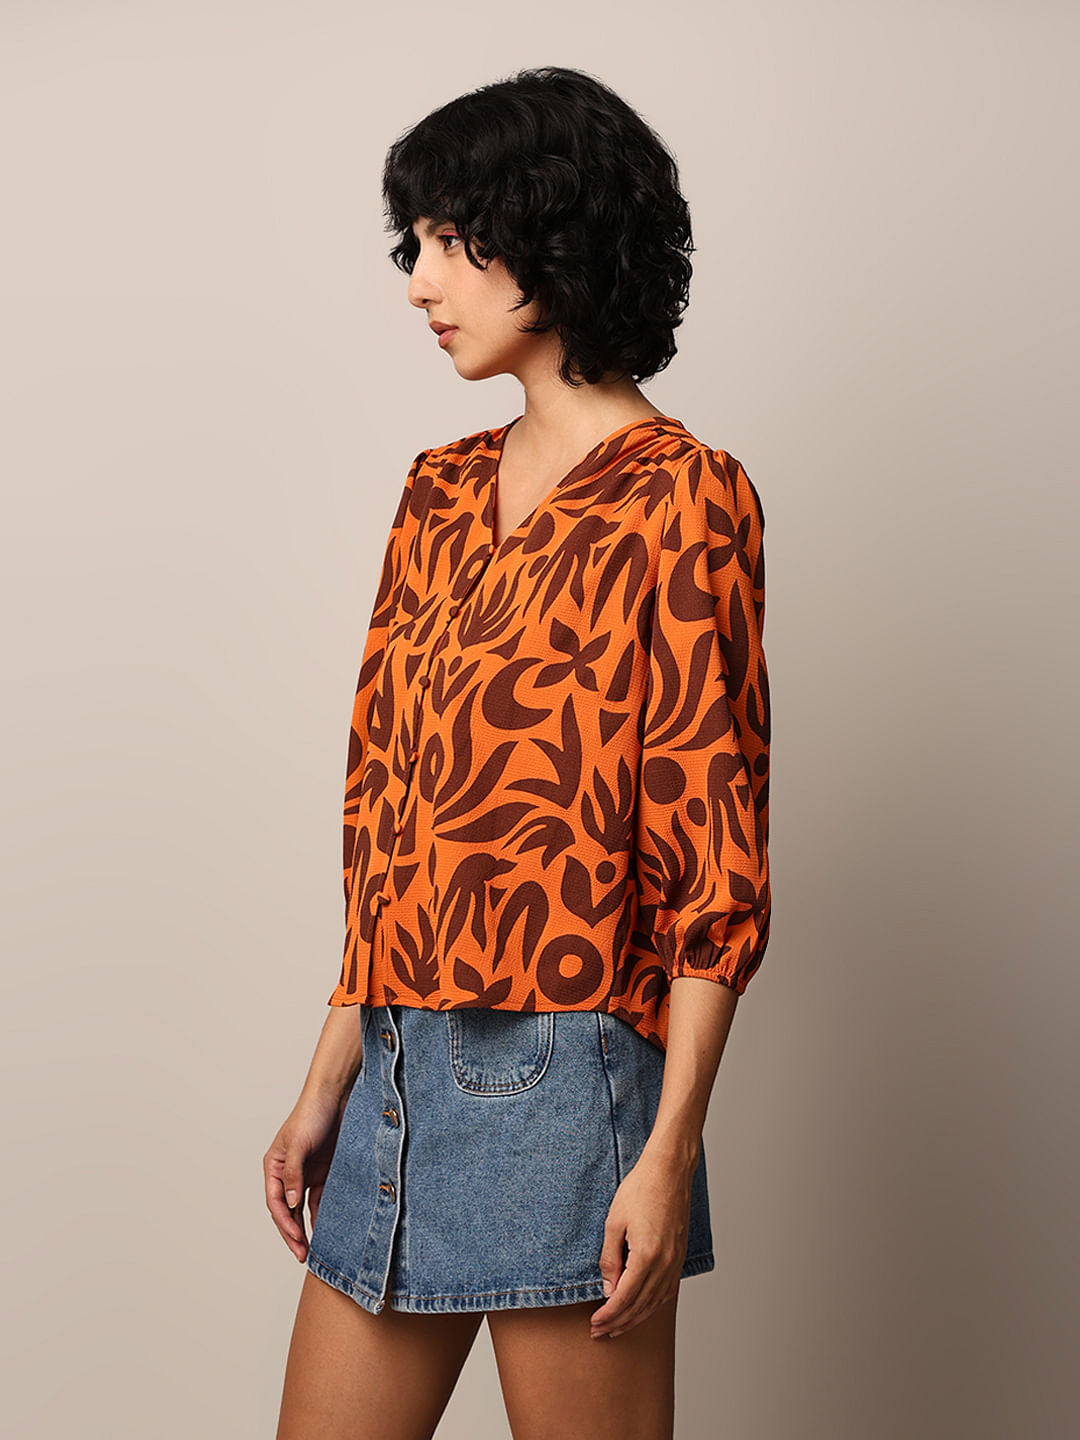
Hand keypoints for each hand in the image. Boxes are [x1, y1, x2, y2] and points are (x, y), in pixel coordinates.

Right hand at [263, 1084, 349, 1260]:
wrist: (338, 1095)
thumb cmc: (312, 1113)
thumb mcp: (298, 1143)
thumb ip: (293, 1173)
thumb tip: (291, 1203)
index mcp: (274, 1165)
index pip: (276, 1201)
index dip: (284, 1221)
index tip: (296, 1237)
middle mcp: (288, 1173)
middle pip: (288, 1210)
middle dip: (293, 1233)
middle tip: (302, 1254)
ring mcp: (307, 1174)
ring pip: (303, 1209)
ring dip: (306, 1229)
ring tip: (313, 1251)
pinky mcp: (325, 1173)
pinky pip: (321, 1199)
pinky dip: (322, 1215)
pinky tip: (327, 1231)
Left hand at [589, 1141, 697, 1338]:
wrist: (669, 1171)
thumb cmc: (640, 1190)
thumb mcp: (614, 1223)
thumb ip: (610, 1259)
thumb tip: (608, 1289)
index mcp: (646, 1257)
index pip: (624, 1298)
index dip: (608, 1315)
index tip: (594, 1324)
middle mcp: (665, 1265)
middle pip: (640, 1306)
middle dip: (619, 1322)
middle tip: (600, 1333)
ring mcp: (675, 1262)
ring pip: (655, 1302)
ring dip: (635, 1318)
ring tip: (618, 1327)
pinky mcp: (679, 1256)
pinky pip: (666, 1291)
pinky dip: (652, 1304)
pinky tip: (642, 1308)